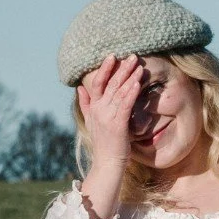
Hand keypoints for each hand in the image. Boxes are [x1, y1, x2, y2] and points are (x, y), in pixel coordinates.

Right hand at [78, 53, 146, 168]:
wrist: (107, 163)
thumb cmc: (103, 143)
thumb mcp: (91, 121)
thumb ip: (86, 104)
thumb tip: (79, 89)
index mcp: (93, 107)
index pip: (97, 83)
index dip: (105, 69)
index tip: (113, 56)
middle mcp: (99, 110)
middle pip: (111, 84)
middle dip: (122, 68)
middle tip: (133, 56)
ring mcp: (107, 116)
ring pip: (119, 92)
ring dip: (130, 77)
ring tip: (139, 65)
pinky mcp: (117, 124)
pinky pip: (125, 104)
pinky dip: (131, 92)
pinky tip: (137, 83)